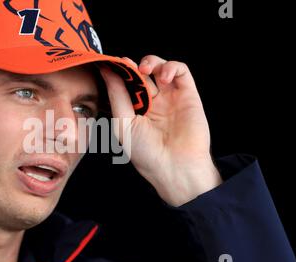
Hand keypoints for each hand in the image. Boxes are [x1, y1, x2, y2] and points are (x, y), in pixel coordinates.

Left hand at [99, 55, 222, 206]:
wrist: (175, 166)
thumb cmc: (146, 152)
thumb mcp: (123, 123)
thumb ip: (116, 95)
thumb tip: (106, 71)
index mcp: (136, 111)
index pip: (126, 85)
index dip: (119, 73)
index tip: (111, 65)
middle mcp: (153, 104)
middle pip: (142, 74)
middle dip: (133, 67)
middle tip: (127, 66)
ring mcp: (171, 98)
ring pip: (161, 68)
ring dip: (152, 62)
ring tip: (145, 70)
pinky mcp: (188, 95)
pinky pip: (182, 72)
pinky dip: (172, 67)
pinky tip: (164, 77)